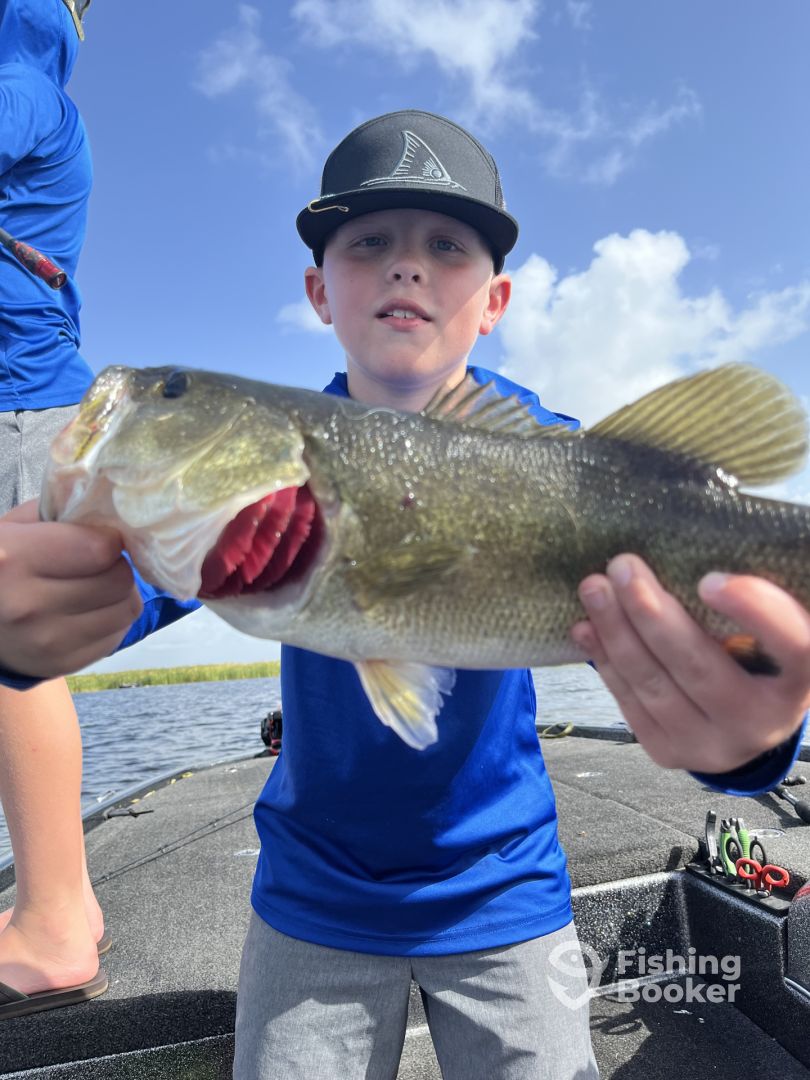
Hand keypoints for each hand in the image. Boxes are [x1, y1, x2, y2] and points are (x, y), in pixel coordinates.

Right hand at [0, 501, 142, 677]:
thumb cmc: (0, 563)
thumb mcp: (14, 526)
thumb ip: (60, 510)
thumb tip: (112, 506)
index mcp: (13, 560)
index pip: (99, 550)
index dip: (108, 539)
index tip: (99, 537)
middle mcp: (29, 606)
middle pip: (119, 580)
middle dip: (115, 565)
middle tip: (98, 563)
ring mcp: (48, 642)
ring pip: (127, 609)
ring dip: (120, 593)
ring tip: (96, 585)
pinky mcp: (63, 664)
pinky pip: (118, 635)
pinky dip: (112, 619)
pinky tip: (88, 610)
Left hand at [571, 554, 809, 773]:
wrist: (743, 725)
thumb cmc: (758, 657)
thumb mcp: (768, 635)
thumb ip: (747, 605)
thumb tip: (681, 554)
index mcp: (799, 682)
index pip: (795, 649)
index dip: (758, 614)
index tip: (711, 579)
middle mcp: (762, 722)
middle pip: (699, 667)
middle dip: (651, 613)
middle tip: (622, 566)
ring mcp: (713, 745)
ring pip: (654, 685)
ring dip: (615, 631)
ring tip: (593, 588)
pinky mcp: (670, 753)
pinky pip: (630, 703)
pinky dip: (606, 660)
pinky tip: (587, 628)